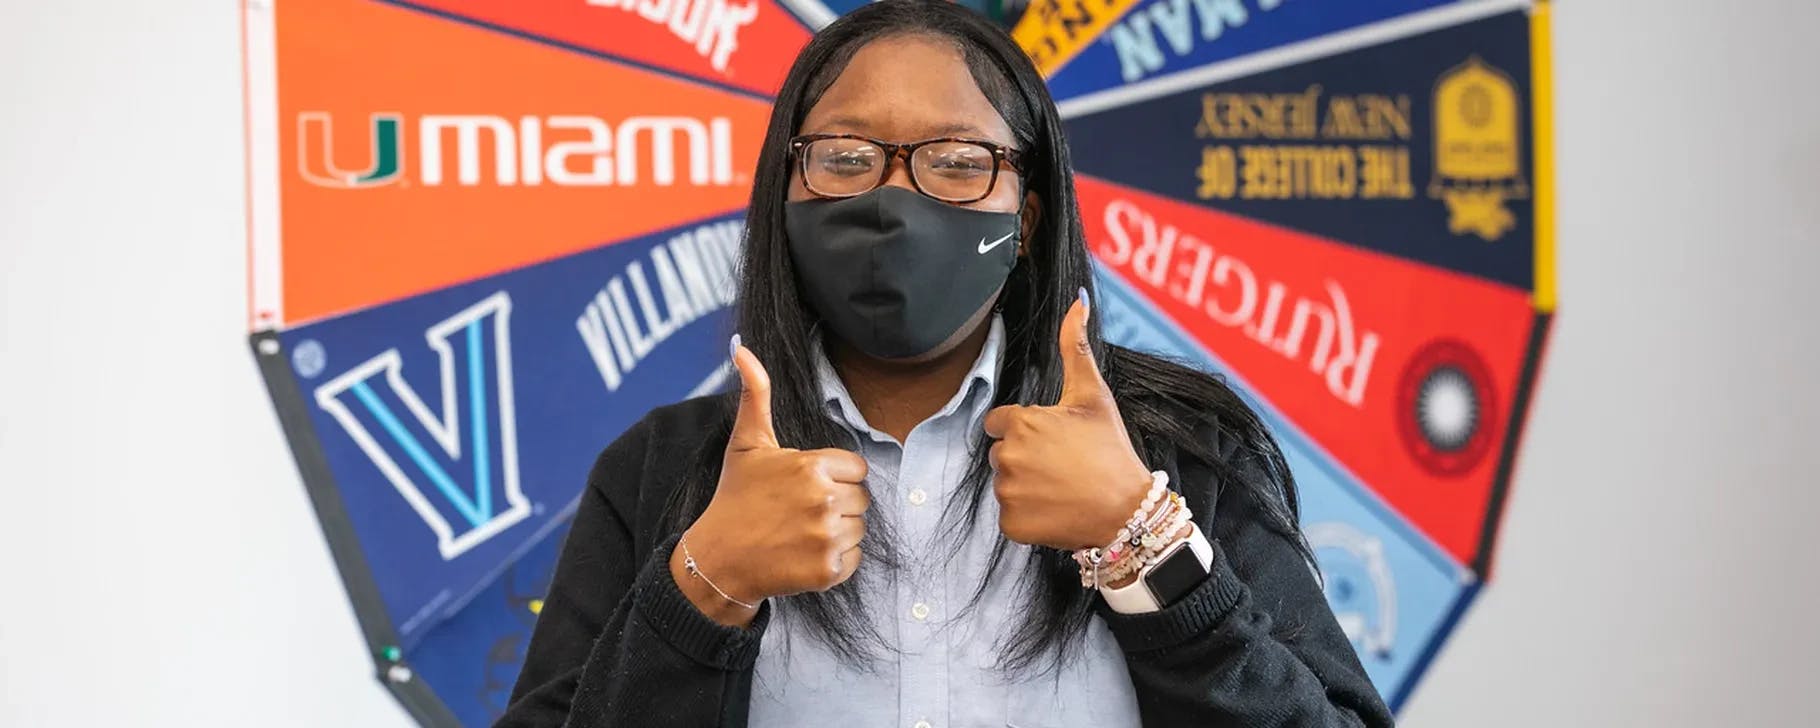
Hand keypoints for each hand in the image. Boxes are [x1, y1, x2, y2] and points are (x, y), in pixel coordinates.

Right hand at [670, 337, 870, 625]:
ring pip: (859, 528)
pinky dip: (835, 561)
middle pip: (861, 499)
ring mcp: (826, 537)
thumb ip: (755, 394)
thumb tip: (741, 347)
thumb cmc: (735, 498)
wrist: (717, 560)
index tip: (804, 487)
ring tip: (800, 533)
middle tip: (799, 512)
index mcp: (811, 465)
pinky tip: (804, 554)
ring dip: (837, 532)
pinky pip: (854, 559)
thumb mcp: (746, 444)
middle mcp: (823, 499)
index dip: (833, 477)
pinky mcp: (828, 570)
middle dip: (836, 504)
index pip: (856, 469)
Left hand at [984, 290, 1153, 550]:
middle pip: (1002, 454)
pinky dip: (1029, 516)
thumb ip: (1075, 347)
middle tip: (1063, 465)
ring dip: (1027, 487)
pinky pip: (1010, 516)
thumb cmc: (1110, 449)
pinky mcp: (1010, 525)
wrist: (1126, 510)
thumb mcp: (1094, 395)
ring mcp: (1007, 493)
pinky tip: (1056, 509)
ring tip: (1062, 488)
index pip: (1000, 422)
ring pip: (1006, 485)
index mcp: (1020, 422)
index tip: (1053, 441)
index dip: (1026, 429)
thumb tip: (1077, 301)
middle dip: (1025, 458)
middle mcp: (1006, 456)